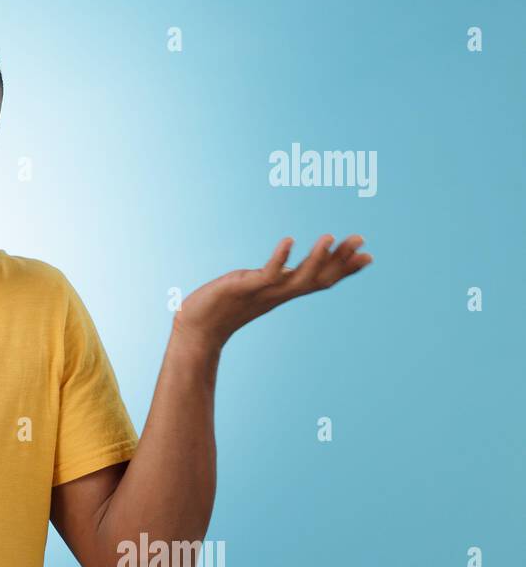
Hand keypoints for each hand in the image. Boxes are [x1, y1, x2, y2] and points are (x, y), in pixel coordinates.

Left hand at [173, 234, 372, 351]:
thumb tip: (286, 270)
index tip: (368, 256)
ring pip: (297, 277)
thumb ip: (273, 279)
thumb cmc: (223, 308)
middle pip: (317, 277)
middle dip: (340, 259)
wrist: (198, 329)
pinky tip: (289, 241)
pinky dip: (279, 258)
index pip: (321, 279)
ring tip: (330, 237)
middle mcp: (278, 293)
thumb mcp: (255, 289)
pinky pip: (266, 274)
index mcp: (283, 292)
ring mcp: (263, 292)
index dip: (344, 269)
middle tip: (362, 239)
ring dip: (315, 258)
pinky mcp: (244, 288)